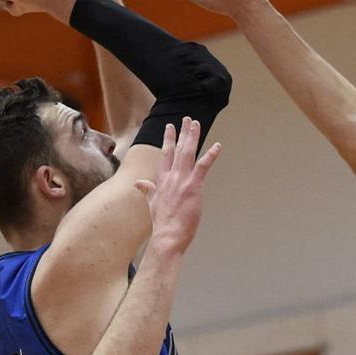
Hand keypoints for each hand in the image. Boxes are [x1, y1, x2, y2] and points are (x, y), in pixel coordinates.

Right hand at [133, 118, 220, 252]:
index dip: (169, 140)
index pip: (166, 155)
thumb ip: (147, 190)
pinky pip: (203, 166)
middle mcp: (172, 177)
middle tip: (187, 119)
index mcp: (162, 180)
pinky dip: (210, 155)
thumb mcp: (152, 203)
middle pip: (178, 150)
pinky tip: (217, 146)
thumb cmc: (162, 222)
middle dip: (183, 133)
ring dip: (192, 137)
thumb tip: (138, 183)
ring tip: (196, 124)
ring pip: (188, 153)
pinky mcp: (193, 186)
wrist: (167, 235)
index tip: (170, 127)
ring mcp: (182, 180)